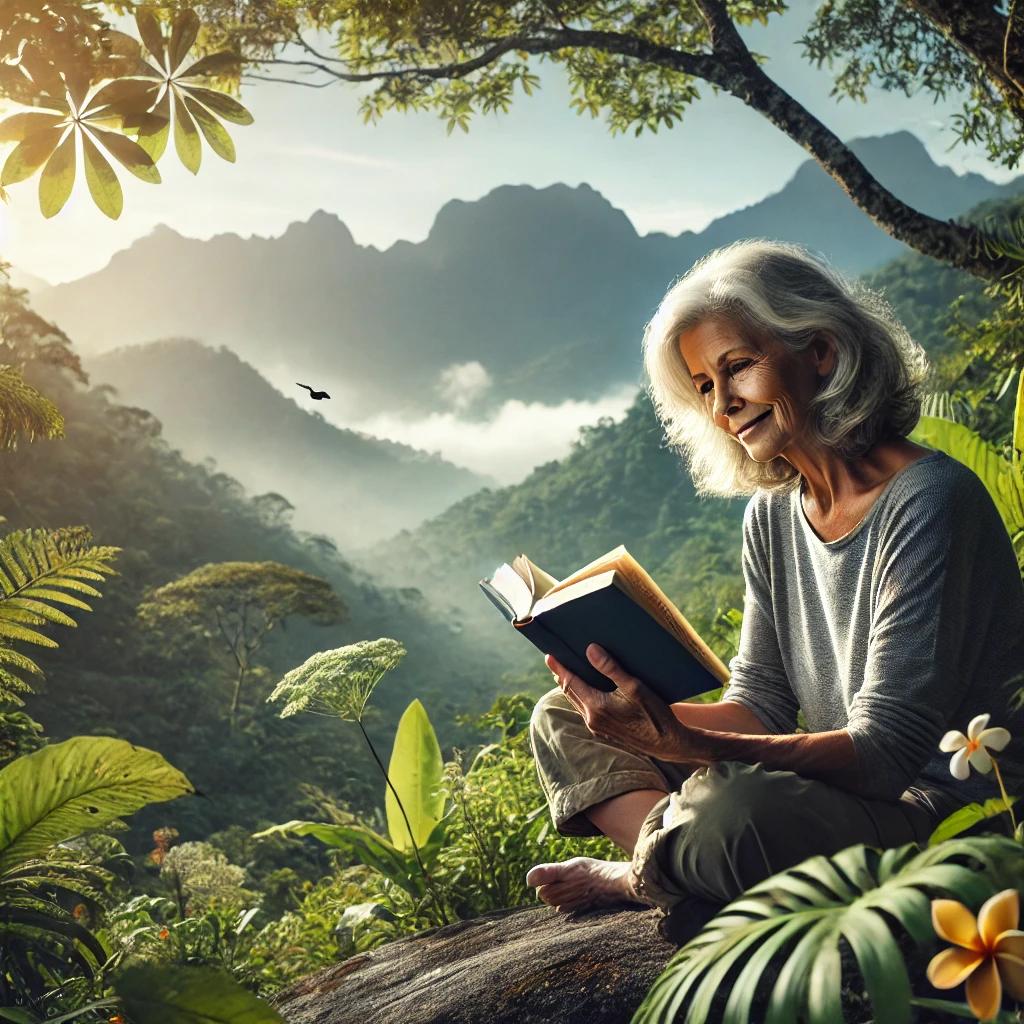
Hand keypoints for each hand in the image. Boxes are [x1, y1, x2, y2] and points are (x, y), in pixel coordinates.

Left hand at [546, 644, 704, 762]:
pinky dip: (582, 697)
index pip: (570, 682)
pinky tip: (588, 690)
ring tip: (568, 672)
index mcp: (596, 707)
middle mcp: (592, 719)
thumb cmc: (654, 715)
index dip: (559, 668)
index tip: (549, 655)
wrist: (668, 744)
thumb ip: (610, 668)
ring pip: (578, 702)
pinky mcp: (605, 732)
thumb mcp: (635, 687)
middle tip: (556, 660)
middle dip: (563, 675)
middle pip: (570, 693)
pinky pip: (586, 710)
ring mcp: (598, 728)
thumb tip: (590, 650)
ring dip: (572, 687)